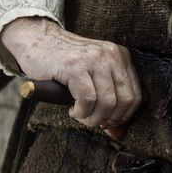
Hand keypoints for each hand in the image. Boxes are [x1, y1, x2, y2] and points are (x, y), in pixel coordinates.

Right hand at [0, 16, 140, 137]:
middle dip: (108, 119)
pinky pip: (87, 99)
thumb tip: (118, 133)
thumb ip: (108, 97)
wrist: (35, 39)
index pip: (136, 95)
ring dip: (92, 118)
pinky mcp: (75, 66)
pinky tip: (72, 109)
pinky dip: (80, 112)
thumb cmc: (63, 63)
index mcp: (120, 55)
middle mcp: (111, 54)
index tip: (108, 123)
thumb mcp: (93, 74)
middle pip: (124, 101)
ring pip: (107, 103)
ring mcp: (93, 58)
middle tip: (91, 119)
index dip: (123, 116)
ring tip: (79, 114)